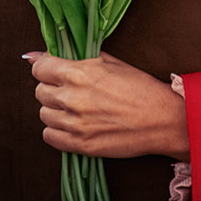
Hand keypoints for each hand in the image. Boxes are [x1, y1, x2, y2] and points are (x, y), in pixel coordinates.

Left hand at [26, 52, 188, 160]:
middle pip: (40, 92)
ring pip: (44, 114)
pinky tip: (75, 124)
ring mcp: (74, 123)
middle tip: (73, 90)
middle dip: (53, 89)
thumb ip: (77, 58)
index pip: (39, 69)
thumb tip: (37, 55)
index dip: (46, 68)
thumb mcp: (112, 64)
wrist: (163, 119)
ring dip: (56, 110)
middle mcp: (72, 98)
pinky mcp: (78, 144)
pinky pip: (49, 136)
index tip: (54, 71)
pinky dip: (58, 130)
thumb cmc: (141, 88)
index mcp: (79, 74)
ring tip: (78, 108)